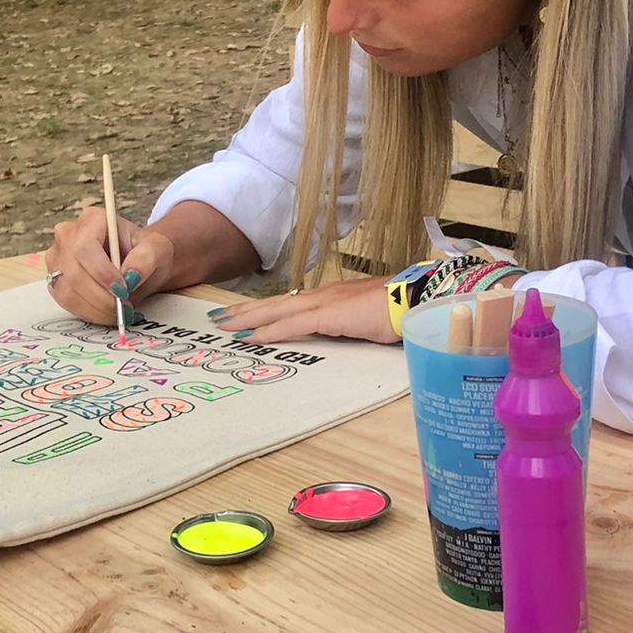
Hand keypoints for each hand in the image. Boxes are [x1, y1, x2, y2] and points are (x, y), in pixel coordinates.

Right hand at [45, 206, 176, 326]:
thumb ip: (146, 258)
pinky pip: (66, 302)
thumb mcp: (156, 249)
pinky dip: (89, 312)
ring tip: (120, 311)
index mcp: (92, 219)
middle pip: (74, 272)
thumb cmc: (145, 252)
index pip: (84, 247)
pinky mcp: (56, 280)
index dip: (101, 272)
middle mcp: (68, 235)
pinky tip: (107, 313)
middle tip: (125, 306)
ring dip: (96, 308)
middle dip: (101, 297)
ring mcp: (58, 258)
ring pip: (68, 290)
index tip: (123, 289)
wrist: (138, 265)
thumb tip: (131, 275)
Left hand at [208, 278, 397, 344]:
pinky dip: (269, 330)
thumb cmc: (399, 310)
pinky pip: (291, 324)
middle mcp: (322, 295)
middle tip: (217, 317)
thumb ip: (349, 323)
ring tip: (223, 324)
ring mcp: (324, 303)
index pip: (291, 301)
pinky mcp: (328, 315)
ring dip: (248, 318)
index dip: (266, 308)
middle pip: (275, 303)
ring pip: (276, 310)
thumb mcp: (366, 318)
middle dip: (245, 310)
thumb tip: (341, 331)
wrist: (415, 299)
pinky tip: (250, 336)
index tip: (244, 314)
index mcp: (331, 296)